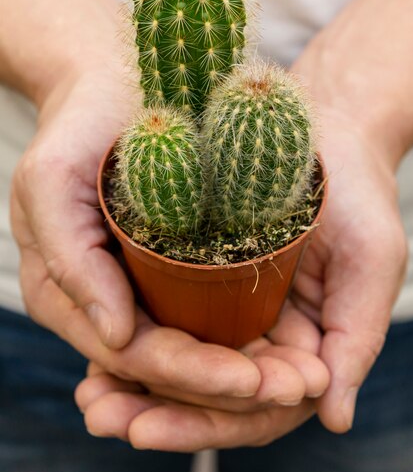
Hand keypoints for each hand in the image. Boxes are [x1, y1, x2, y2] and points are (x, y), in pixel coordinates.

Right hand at [11, 67, 328, 450]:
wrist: (113, 83)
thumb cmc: (77, 125)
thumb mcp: (51, 182)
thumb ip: (69, 260)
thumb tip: (114, 338)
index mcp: (65, 291)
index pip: (129, 353)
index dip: (188, 375)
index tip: (249, 382)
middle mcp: (102, 297)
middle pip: (165, 362)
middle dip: (225, 384)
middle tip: (294, 388)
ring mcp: (136, 283)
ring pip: (190, 346)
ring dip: (244, 369)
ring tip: (302, 378)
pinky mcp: (169, 263)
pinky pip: (204, 312)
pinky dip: (242, 335)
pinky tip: (287, 345)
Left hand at [74, 105, 406, 446]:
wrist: (327, 128)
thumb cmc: (357, 193)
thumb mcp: (369, 259)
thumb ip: (357, 336)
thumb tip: (334, 418)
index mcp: (304, 346)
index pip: (253, 405)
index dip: (202, 422)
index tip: (146, 426)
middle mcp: (263, 334)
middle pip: (207, 392)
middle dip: (157, 408)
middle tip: (102, 415)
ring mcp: (232, 307)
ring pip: (180, 360)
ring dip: (134, 382)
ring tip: (89, 396)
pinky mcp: (202, 272)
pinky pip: (164, 312)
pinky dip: (133, 334)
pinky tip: (96, 343)